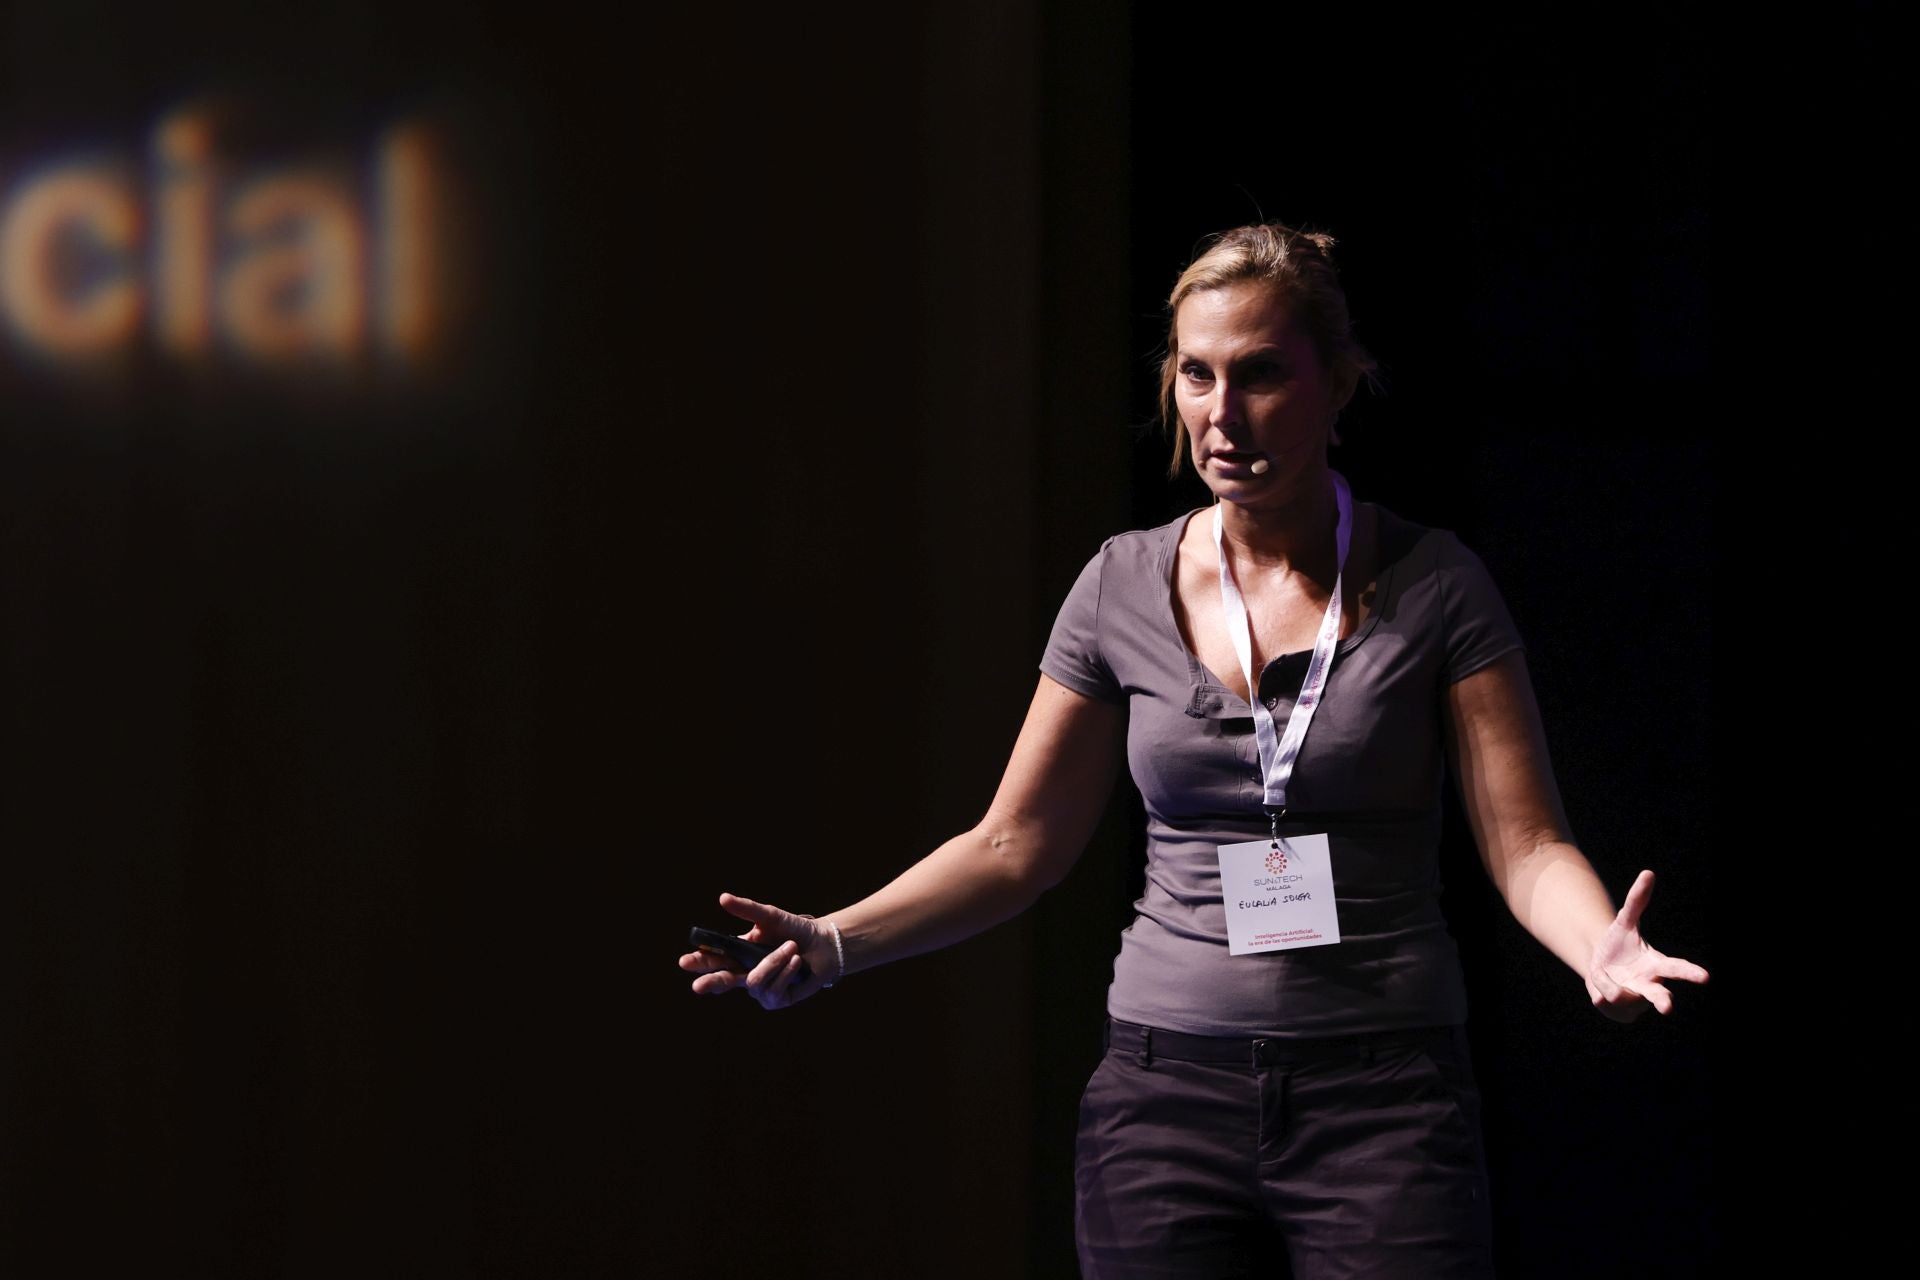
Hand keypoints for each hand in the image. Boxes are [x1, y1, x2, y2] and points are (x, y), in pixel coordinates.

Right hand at [678, 892, 834, 1010]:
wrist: (824, 945)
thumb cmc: (795, 930)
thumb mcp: (770, 916)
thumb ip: (747, 909)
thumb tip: (722, 898)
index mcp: (739, 953)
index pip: (714, 958)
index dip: (699, 961)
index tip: (686, 961)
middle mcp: (746, 973)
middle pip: (722, 981)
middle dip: (710, 982)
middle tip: (697, 985)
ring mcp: (760, 990)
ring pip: (754, 981)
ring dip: (774, 962)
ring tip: (792, 948)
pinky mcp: (776, 1000)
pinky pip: (773, 990)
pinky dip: (787, 972)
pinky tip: (797, 963)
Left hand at [1585, 870, 1709, 1021]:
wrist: (1602, 967)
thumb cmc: (1620, 945)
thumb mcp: (1624, 922)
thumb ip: (1637, 900)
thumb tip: (1649, 872)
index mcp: (1657, 965)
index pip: (1677, 968)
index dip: (1690, 973)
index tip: (1705, 978)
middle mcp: (1650, 986)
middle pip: (1659, 995)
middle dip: (1663, 1001)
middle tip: (1667, 1008)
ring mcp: (1636, 1001)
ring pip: (1617, 994)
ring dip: (1606, 981)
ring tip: (1608, 975)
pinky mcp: (1620, 1011)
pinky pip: (1601, 998)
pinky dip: (1596, 987)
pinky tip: (1603, 988)